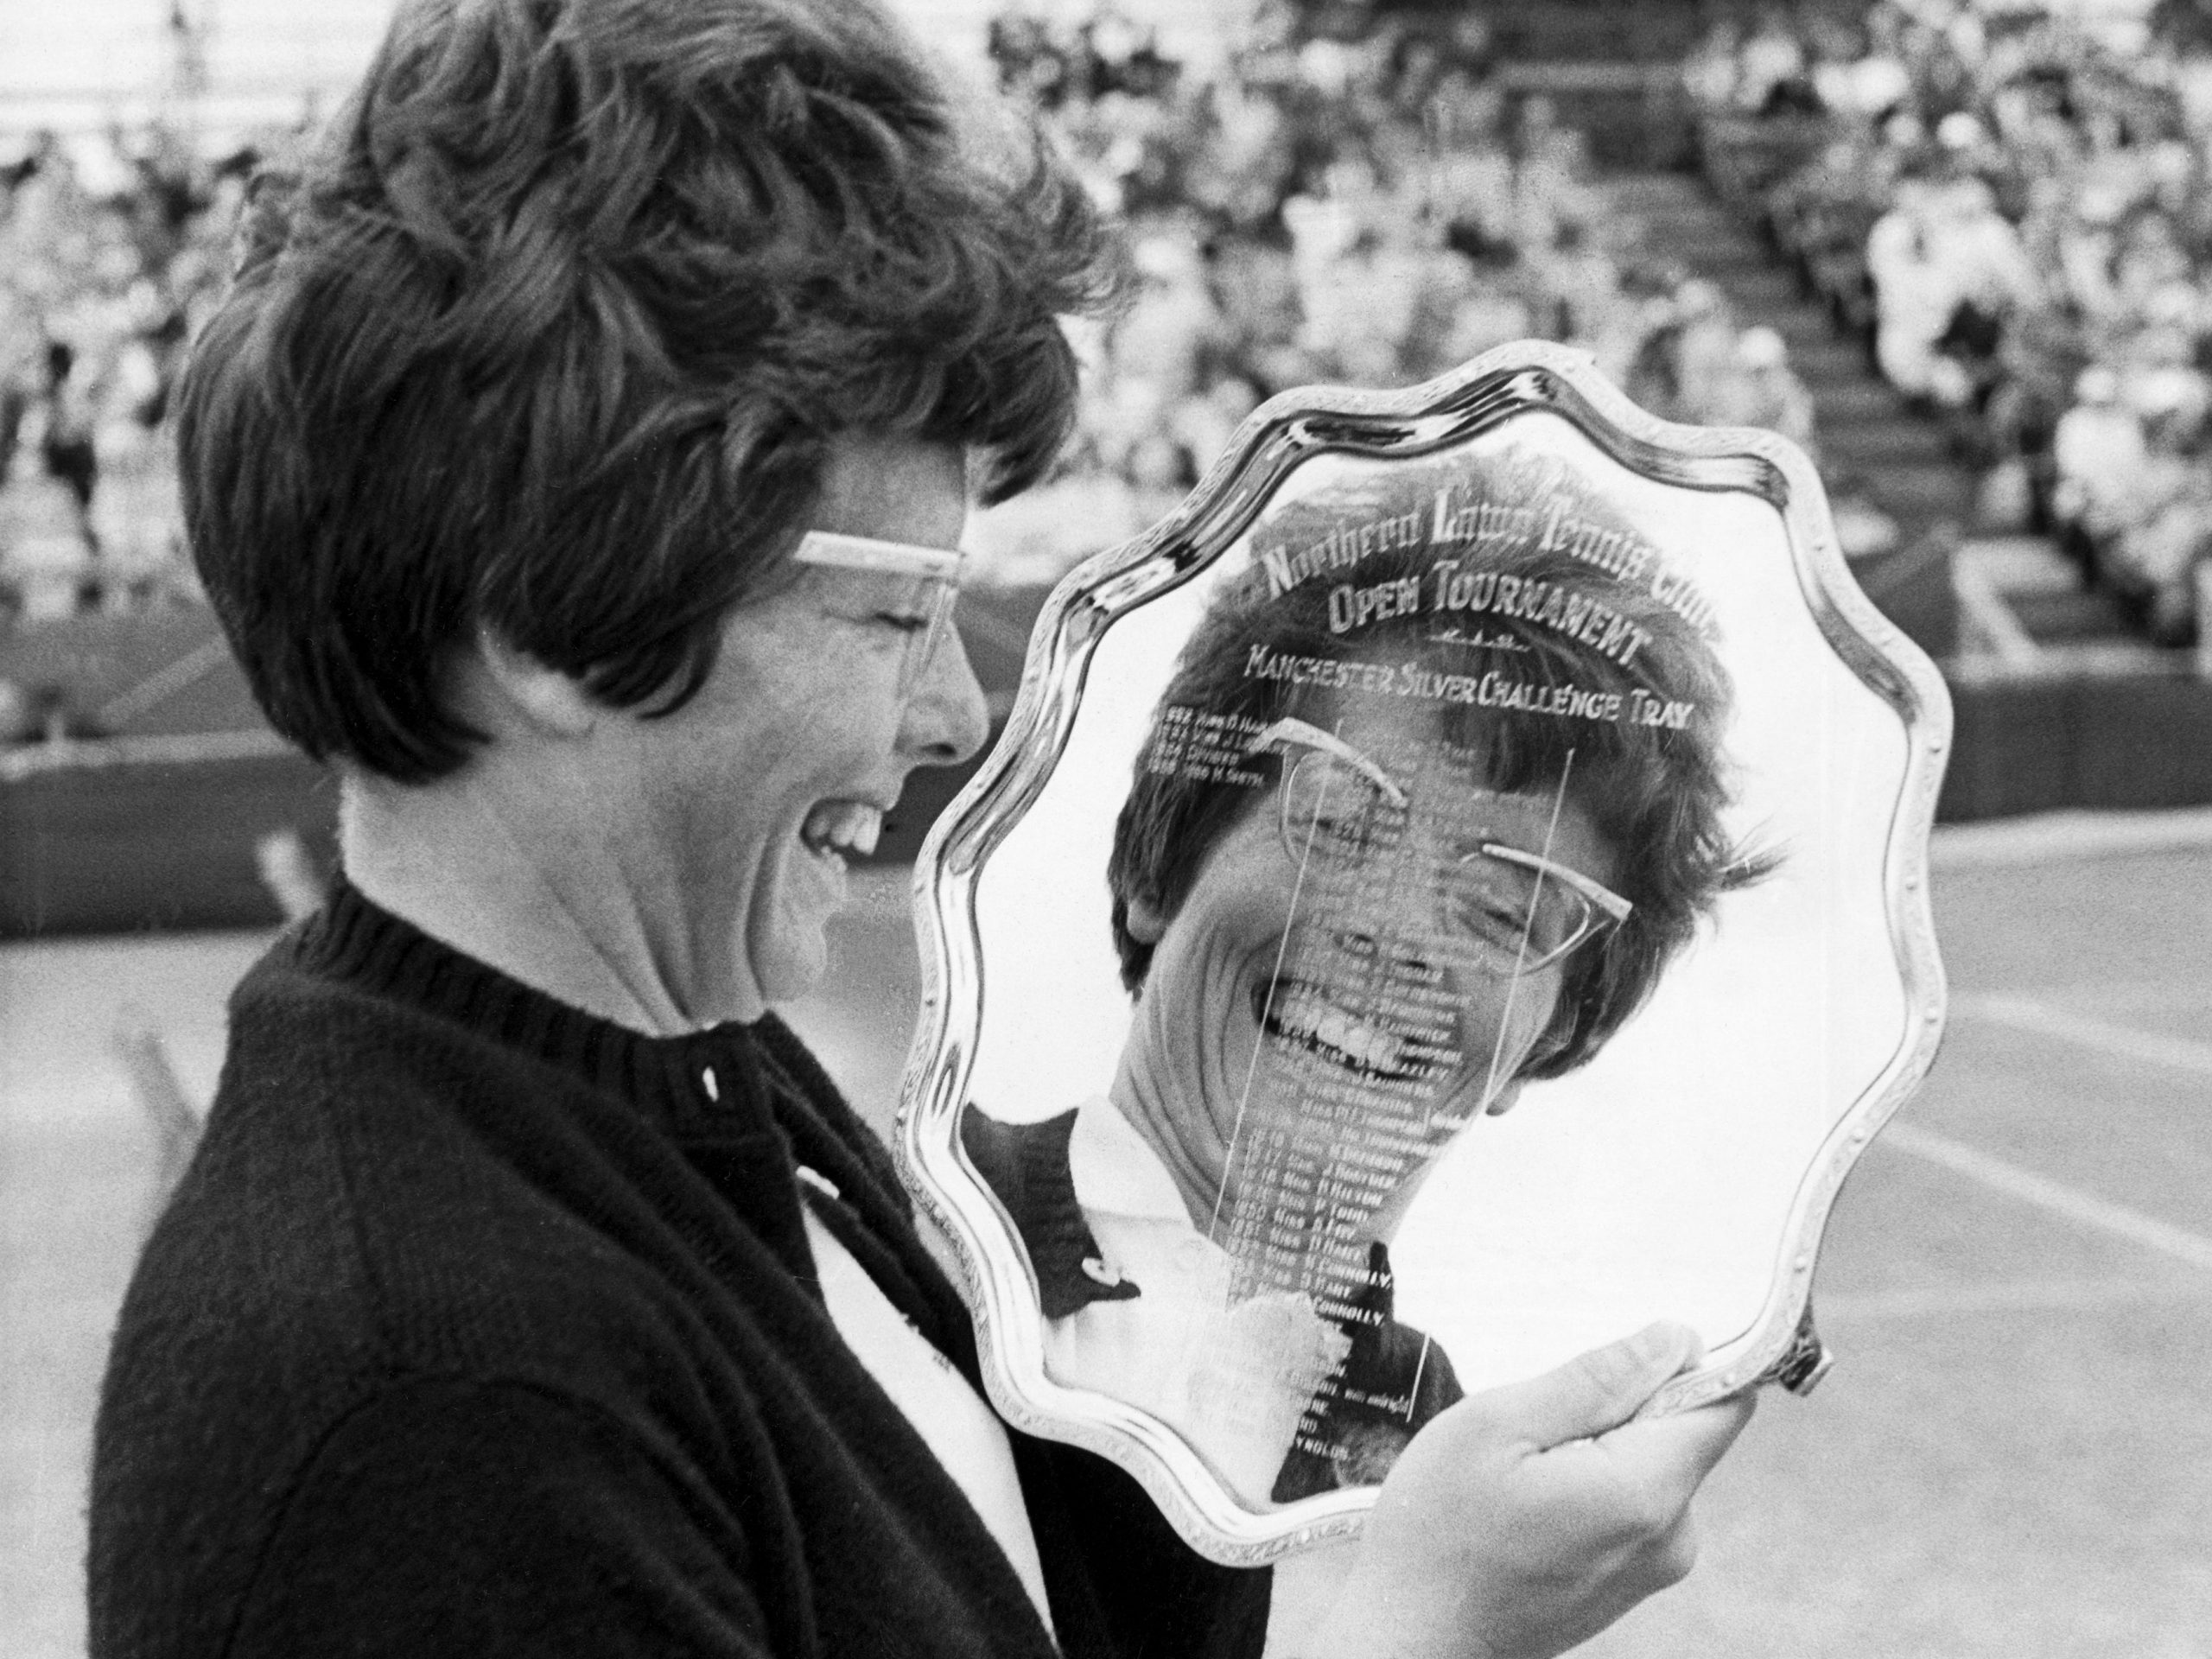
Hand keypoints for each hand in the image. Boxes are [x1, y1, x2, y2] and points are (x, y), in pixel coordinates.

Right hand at [1297, 1322, 1753, 1658]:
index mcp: (1644, 1494)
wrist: (1410, 1637)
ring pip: (1652, 1464)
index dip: (1683, 1361)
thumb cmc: (1438, 1534)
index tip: (1618, 1356)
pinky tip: (1527, 1498)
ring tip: (1523, 1464)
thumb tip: (1674, 1340)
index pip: (1723, 1403)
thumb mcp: (1497, 1425)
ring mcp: (1651, 1569)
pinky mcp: (1627, 1583)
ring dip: (1598, 1443)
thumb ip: (1594, 1381)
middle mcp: (1670, 1538)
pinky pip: (1631, 1503)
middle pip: (1684, 1431)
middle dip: (1622, 1404)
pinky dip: (1588, 1481)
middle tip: (1537, 1418)